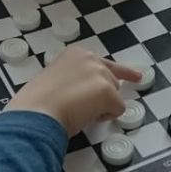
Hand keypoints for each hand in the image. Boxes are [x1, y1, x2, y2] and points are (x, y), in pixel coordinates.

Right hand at [6, 47, 141, 136]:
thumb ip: (73, 79)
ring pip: (114, 96)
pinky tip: (85, 117)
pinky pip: (117, 109)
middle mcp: (90, 59)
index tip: (134, 77)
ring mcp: (100, 74)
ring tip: (77, 111)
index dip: (117, 73)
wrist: (36, 112)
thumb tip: (83, 94)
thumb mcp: (54, 79)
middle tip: (84, 109)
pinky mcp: (108, 91)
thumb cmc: (37, 102)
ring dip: (101, 107)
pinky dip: (105, 117)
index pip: (103, 63)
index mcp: (75, 53)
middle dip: (103, 96)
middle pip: (111, 81)